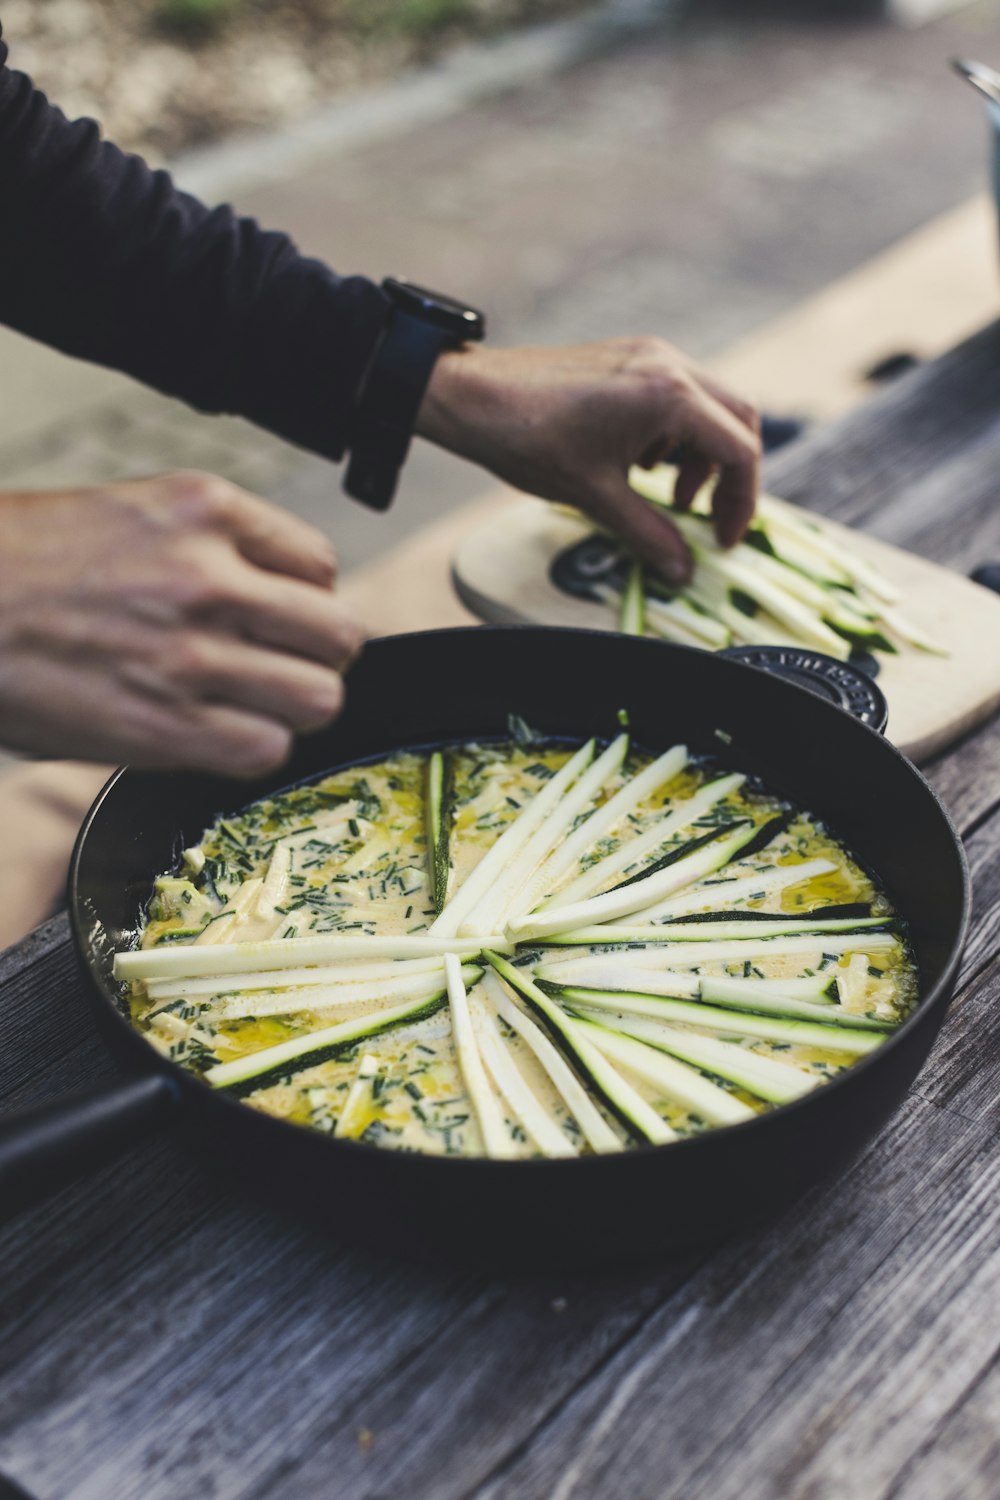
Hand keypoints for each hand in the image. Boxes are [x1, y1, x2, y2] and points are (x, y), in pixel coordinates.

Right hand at [0, 473, 363, 773]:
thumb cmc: (24, 562)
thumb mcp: (134, 513)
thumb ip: (214, 547)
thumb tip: (281, 598)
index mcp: (205, 508)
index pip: (322, 567)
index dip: (304, 603)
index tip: (276, 621)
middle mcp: (209, 576)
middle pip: (340, 636)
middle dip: (313, 658)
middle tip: (274, 668)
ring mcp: (191, 653)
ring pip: (318, 698)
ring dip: (289, 709)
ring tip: (246, 704)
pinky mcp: (165, 723)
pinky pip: (265, 749)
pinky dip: (249, 749)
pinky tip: (213, 734)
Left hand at [416, 336, 760, 583]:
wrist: (472, 396)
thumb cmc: (528, 439)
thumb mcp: (595, 496)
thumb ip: (648, 534)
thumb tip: (682, 570)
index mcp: (668, 395)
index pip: (739, 450)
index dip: (741, 502)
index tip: (723, 538)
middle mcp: (669, 364)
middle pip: (737, 420)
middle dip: (731, 475)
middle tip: (709, 518)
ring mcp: (650, 355)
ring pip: (709, 406)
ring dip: (703, 454)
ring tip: (670, 494)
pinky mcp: (630, 357)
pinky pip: (677, 393)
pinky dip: (676, 433)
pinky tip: (643, 464)